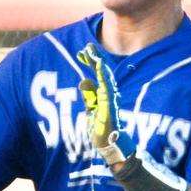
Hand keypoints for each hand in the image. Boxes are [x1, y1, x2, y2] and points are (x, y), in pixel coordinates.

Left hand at [77, 43, 133, 167]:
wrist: (108, 145)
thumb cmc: (101, 128)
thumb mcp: (90, 110)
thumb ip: (88, 96)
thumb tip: (83, 80)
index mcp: (103, 93)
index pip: (97, 73)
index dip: (89, 62)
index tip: (80, 52)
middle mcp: (109, 93)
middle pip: (102, 71)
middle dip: (94, 57)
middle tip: (86, 46)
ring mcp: (110, 98)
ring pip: (106, 76)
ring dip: (99, 63)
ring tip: (91, 52)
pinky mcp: (110, 105)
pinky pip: (107, 87)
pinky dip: (104, 75)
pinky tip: (99, 65)